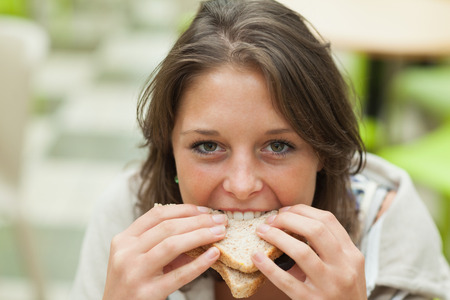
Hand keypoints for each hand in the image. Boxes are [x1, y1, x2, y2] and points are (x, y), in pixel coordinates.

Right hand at [103, 204, 226, 299]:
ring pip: (172, 245)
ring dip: (201, 235)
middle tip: (220, 220)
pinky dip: (199, 263)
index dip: (185, 210)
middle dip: (199, 221)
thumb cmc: (133, 285)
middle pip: (168, 227)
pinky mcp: (147, 293)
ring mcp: (135, 273)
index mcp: (123, 240)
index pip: (157, 214)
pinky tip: (213, 255)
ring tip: (220, 233)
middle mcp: (126, 253)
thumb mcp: (140, 259)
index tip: (206, 210)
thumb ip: (164, 244)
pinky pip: (179, 275)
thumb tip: (201, 229)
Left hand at [252, 204, 365, 299]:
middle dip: (289, 219)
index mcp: (352, 255)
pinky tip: (256, 257)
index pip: (328, 220)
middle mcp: (344, 268)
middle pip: (316, 230)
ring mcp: (329, 285)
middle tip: (271, 220)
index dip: (302, 210)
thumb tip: (287, 227)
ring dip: (277, 237)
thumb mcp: (343, 269)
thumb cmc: (341, 294)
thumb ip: (324, 249)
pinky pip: (286, 281)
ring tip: (262, 231)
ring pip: (302, 252)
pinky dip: (268, 267)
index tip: (284, 210)